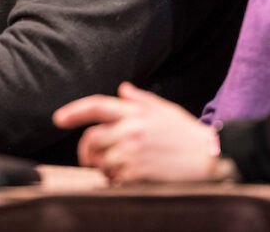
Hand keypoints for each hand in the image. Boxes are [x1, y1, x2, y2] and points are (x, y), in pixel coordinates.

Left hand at [53, 82, 218, 182]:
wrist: (211, 157)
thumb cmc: (188, 134)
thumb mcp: (165, 110)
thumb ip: (141, 100)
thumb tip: (122, 89)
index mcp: (136, 112)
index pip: (96, 106)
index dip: (73, 112)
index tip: (57, 119)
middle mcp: (131, 130)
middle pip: (91, 139)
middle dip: (86, 151)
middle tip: (90, 158)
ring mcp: (134, 152)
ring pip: (100, 162)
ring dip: (103, 168)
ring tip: (117, 169)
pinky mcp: (139, 173)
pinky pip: (114, 179)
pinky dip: (115, 181)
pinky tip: (127, 179)